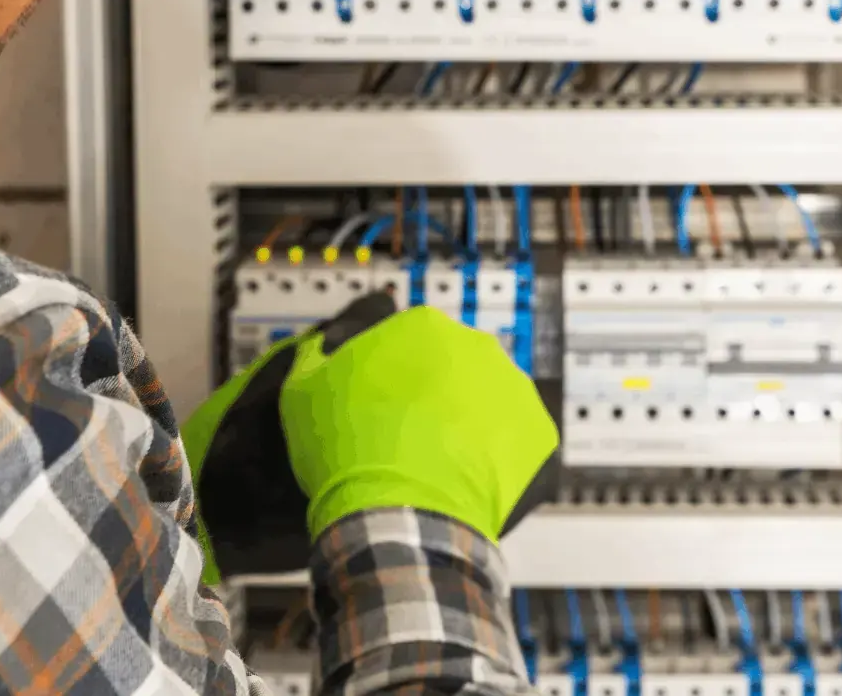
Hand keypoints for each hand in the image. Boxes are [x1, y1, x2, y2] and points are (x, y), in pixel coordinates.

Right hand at [184, 294, 557, 581]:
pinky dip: (500, 461)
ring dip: (470, 426)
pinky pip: (519, 445)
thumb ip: (319, 355)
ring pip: (490, 403)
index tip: (378, 405)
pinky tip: (469, 482)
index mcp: (423, 326)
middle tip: (407, 437)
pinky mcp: (540, 436)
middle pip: (455, 368)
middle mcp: (477, 347)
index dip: (390, 375)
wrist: (394, 515)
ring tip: (439, 466)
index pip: (409, 340)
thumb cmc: (346, 450)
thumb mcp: (301, 390)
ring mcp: (514, 391)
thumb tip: (328, 348)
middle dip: (435, 397)